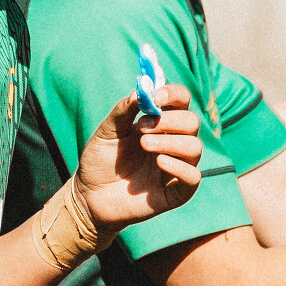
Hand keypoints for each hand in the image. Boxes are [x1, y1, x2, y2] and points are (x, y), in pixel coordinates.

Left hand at [74, 84, 204, 232]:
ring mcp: (177, 167)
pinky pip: (193, 177)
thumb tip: (140, 90)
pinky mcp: (177, 192)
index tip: (155, 96)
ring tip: (144, 144)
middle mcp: (173, 143)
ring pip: (195, 147)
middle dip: (170, 120)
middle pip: (191, 122)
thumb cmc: (100, 160)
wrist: (90, 196)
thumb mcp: (107, 131)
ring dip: (171, 141)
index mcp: (160, 123)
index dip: (173, 94)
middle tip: (142, 126)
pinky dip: (180, 167)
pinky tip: (160, 162)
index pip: (181, 101)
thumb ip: (123, 111)